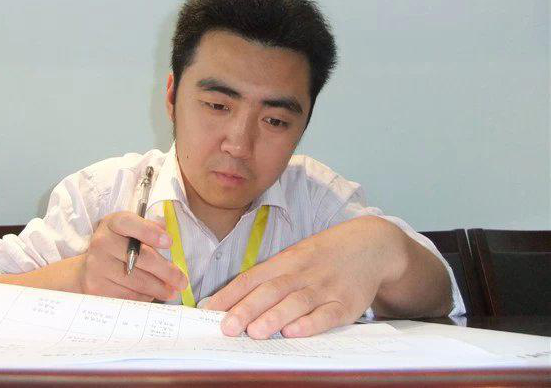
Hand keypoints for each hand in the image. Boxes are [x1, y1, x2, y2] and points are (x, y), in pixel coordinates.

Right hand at [80, 211, 187, 301]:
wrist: (88, 269)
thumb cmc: (118, 247)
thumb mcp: (130, 231)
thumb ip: (149, 228)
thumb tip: (166, 231)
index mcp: (112, 224)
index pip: (128, 223)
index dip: (150, 232)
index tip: (169, 243)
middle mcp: (102, 243)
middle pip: (141, 258)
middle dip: (167, 271)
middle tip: (182, 281)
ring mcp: (97, 267)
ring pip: (138, 281)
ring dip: (159, 288)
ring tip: (172, 291)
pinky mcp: (97, 288)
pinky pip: (128, 295)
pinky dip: (145, 297)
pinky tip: (152, 295)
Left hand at [205, 217, 409, 338]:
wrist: (370, 245)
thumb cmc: (323, 256)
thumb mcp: (295, 258)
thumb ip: (268, 278)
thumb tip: (232, 301)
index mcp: (285, 261)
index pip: (252, 278)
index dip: (229, 294)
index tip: (208, 311)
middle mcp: (302, 273)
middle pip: (271, 290)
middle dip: (246, 308)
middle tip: (227, 327)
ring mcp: (325, 288)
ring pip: (296, 302)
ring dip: (274, 317)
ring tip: (254, 333)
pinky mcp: (346, 304)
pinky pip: (327, 314)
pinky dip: (310, 323)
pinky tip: (294, 332)